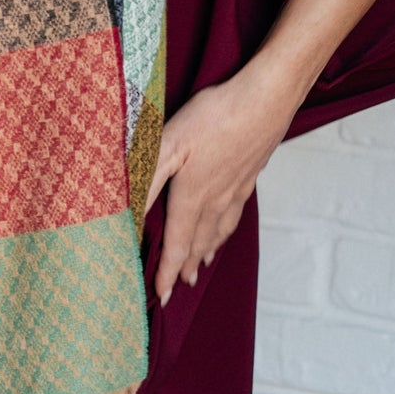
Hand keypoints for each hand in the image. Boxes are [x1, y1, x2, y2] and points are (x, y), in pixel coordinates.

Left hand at [144, 58, 301, 306]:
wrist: (267, 98)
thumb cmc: (214, 117)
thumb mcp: (168, 145)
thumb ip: (147, 181)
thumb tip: (127, 214)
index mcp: (192, 197)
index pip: (176, 244)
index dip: (167, 271)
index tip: (162, 295)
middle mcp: (216, 200)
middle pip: (198, 242)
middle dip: (185, 267)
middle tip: (179, 288)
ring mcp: (236, 188)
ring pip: (219, 230)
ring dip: (207, 251)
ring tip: (201, 266)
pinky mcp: (249, 174)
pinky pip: (236, 212)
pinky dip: (227, 228)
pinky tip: (227, 224)